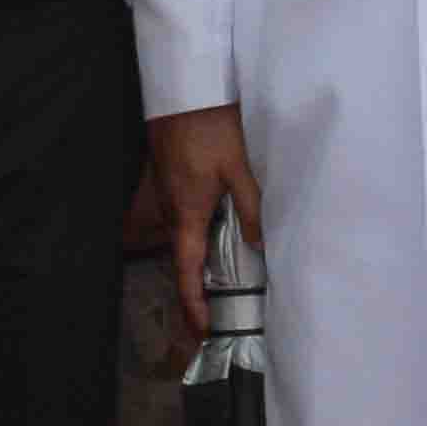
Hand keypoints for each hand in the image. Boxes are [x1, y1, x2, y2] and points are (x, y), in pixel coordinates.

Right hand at [152, 105, 255, 331]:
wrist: (184, 93)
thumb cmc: (209, 128)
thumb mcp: (239, 168)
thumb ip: (251, 207)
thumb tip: (260, 246)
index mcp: (186, 215)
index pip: (186, 274)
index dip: (194, 307)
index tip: (204, 332)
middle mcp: (171, 214)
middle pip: (181, 265)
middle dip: (195, 297)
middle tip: (214, 323)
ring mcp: (166, 200)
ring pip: (180, 246)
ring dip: (194, 271)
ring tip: (216, 294)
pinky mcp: (170, 186)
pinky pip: (181, 226)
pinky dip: (194, 246)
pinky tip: (213, 248)